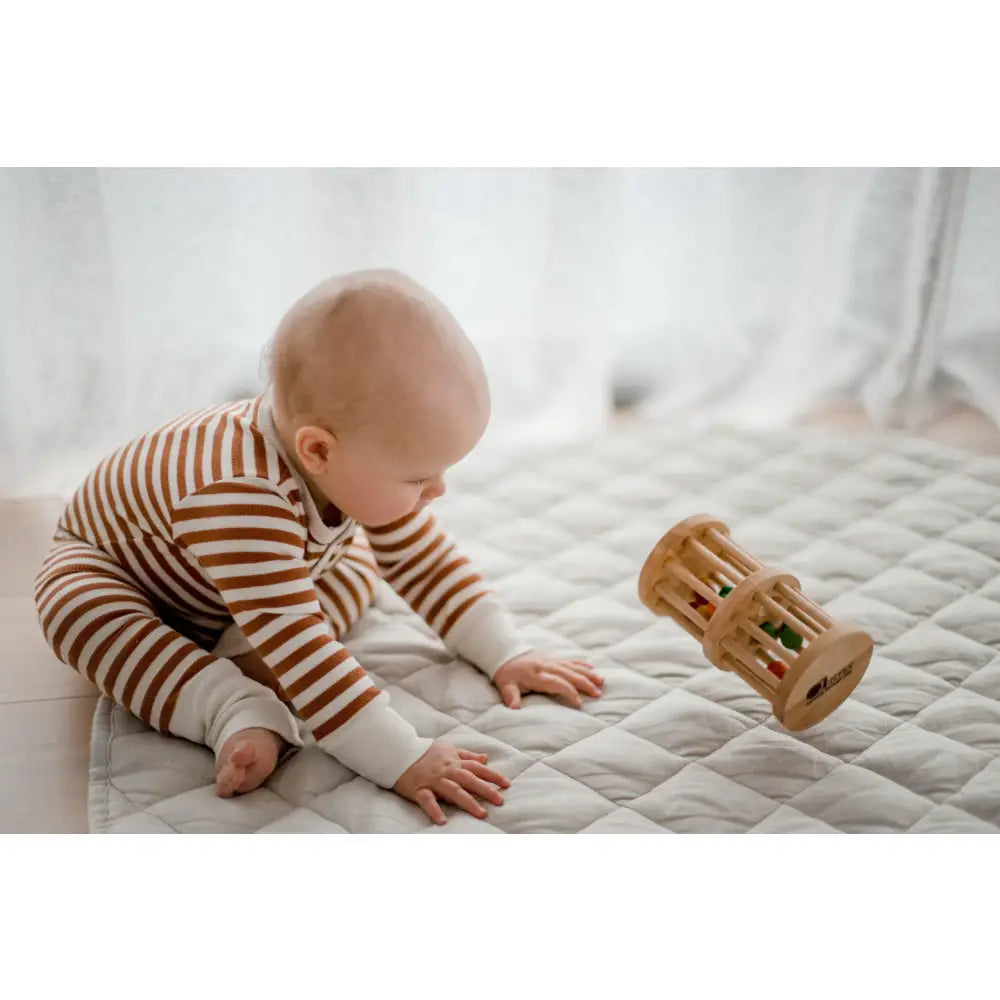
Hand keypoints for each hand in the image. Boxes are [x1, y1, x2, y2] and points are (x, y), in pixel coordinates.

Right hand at [395, 741, 509, 825]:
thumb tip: (485, 758)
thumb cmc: (426, 752)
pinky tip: (443, 821)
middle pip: (469, 780)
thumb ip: (467, 755)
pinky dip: (435, 810)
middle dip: (485, 790)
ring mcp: (433, 780)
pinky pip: (427, 801)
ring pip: (453, 791)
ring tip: (482, 814)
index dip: (492, 775)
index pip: (477, 768)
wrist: (399, 751)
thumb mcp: (449, 749)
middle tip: (500, 801)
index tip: (507, 784)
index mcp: (454, 761)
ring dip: (468, 802)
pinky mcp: (418, 789)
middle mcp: (446, 770)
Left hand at [493, 651, 604, 709]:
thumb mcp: (505, 685)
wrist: (505, 653)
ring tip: (602, 682)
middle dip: (585, 684)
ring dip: (588, 674)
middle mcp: (547, 666)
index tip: (580, 703)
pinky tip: (593, 668)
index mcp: (536, 674)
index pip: (557, 683)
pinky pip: (571, 660)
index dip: (569, 692)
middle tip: (598, 694)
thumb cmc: (507, 674)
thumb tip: (514, 708)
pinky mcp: (554, 658)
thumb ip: (511, 696)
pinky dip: (583, 664)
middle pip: (569, 674)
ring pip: (574, 666)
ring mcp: (552, 661)